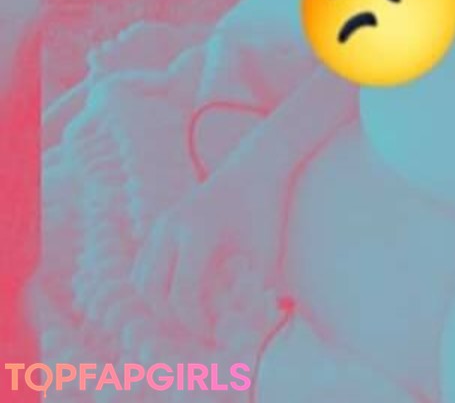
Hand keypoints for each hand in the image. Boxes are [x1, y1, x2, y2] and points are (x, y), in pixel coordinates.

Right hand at [131, 67, 356, 335]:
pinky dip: (157, 284)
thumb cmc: (265, 210)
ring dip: (159, 302)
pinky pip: (146, 263)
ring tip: (190, 316)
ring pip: (141, 277)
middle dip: (171, 317)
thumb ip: (250, 291)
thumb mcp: (265, 252)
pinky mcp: (161, 223)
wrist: (255, 166)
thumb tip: (238, 331)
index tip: (214, 335)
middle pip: (151, 289)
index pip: (182, 294)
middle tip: (198, 330)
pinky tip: (184, 294)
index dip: (196, 322)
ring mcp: (161, 224)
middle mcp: (171, 228)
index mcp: (197, 233)